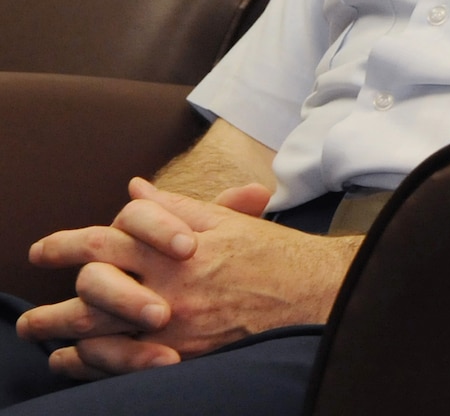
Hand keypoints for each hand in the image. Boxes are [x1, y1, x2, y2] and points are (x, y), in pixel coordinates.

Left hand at [19, 179, 354, 379]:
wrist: (316, 291)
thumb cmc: (273, 253)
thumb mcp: (225, 220)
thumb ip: (174, 206)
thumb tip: (134, 189)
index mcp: (176, 245)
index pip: (105, 237)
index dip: (67, 243)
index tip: (43, 252)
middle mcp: (171, 283)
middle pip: (93, 287)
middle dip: (53, 301)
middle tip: (29, 314)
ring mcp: (176, 322)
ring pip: (101, 329)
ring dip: (63, 335)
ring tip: (41, 339)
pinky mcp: (186, 353)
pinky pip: (125, 362)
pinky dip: (95, 363)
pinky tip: (77, 361)